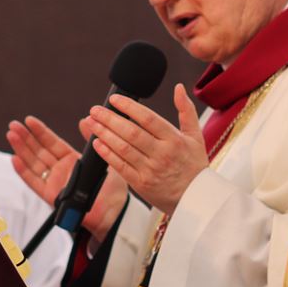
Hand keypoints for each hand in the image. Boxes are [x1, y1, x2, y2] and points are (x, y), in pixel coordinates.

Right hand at [6, 115, 128, 241]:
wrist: (113, 212)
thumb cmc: (112, 188)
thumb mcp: (103, 158)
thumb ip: (91, 139)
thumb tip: (84, 119)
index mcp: (72, 160)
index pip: (52, 142)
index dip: (40, 132)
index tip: (30, 120)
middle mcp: (61, 170)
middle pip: (39, 151)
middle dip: (26, 137)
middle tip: (14, 125)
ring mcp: (55, 182)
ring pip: (33, 163)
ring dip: (21, 149)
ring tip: (11, 135)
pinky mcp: (51, 196)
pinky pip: (34, 182)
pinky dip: (24, 172)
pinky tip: (15, 159)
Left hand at [87, 85, 208, 216]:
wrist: (195, 198)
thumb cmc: (194, 165)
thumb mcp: (196, 136)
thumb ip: (186, 110)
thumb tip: (178, 88)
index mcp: (174, 139)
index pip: (148, 119)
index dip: (129, 107)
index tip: (114, 99)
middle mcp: (162, 154)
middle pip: (131, 132)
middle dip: (110, 119)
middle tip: (95, 110)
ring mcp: (150, 170)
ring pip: (123, 148)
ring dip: (104, 134)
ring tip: (92, 123)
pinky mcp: (141, 184)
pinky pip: (120, 166)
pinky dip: (107, 154)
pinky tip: (97, 143)